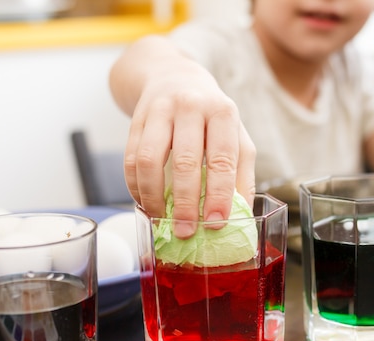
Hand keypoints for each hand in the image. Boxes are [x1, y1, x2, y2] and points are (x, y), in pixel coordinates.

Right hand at [123, 60, 255, 237]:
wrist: (173, 75)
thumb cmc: (210, 114)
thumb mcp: (235, 133)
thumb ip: (241, 170)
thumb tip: (242, 214)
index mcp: (222, 112)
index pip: (222, 159)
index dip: (219, 195)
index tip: (215, 224)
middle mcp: (191, 107)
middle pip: (185, 161)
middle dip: (184, 203)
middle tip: (186, 231)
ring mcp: (159, 110)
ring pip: (149, 160)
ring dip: (153, 197)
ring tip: (160, 219)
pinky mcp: (136, 118)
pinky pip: (130, 158)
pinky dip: (135, 186)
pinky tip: (144, 202)